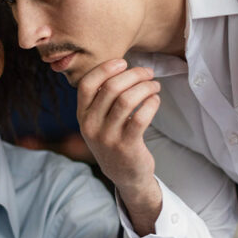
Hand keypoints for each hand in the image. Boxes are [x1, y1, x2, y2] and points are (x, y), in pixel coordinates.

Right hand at [76, 59, 162, 232]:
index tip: (123, 62)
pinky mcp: (127, 146)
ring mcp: (108, 137)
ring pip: (127, 100)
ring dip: (145, 87)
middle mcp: (91, 126)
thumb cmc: (114, 139)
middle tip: (147, 73)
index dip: (105, 69)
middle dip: (134, 75)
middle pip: (111, 88)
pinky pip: (141, 117)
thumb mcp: (98, 121)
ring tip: (154, 86)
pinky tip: (155, 100)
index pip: (87, 85)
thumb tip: (121, 67)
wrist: (124, 175)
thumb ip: (102, 98)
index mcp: (82, 116)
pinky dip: (151, 103)